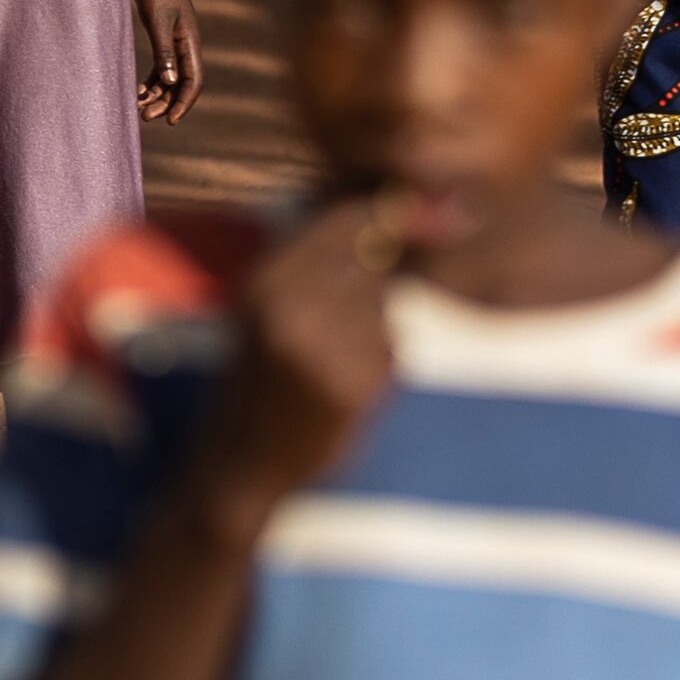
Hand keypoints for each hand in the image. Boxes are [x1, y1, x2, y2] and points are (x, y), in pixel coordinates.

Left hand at [134, 0, 202, 122]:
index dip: (184, 103)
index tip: (169, 121)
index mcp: (190, 41)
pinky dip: (151, 79)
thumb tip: (172, 82)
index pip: (194, 81)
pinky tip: (137, 89)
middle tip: (144, 117)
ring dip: (157, 93)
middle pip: (182, 83)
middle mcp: (186, 43)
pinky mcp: (162, 33)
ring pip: (171, 76)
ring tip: (138, 107)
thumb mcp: (157, 20)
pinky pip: (161, 64)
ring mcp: (174, 39)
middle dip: (166, 102)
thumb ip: (164, 52)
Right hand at [194, 195, 412, 510]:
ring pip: (387, 311)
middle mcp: (288, 305)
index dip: (396, 214)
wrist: (238, 466)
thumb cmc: (260, 381)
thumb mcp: (267, 311)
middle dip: (381, 283)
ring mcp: (319, 347)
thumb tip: (408, 214)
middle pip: (373, 263)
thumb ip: (320, 263)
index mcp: (263, 278)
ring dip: (377, 333)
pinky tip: (343, 391)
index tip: (442, 216)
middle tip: (348, 324)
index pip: (345, 220)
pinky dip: (380, 370)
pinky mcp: (349, 388)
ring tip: (334, 365)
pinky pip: (392, 354)